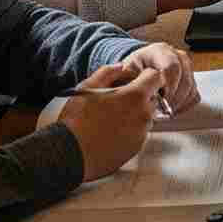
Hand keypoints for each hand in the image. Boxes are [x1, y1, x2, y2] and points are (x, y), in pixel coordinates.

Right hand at [58, 61, 162, 180]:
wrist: (67, 154)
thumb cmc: (75, 121)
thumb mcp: (86, 88)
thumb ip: (107, 72)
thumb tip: (120, 67)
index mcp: (135, 96)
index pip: (155, 77)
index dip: (145, 76)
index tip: (135, 81)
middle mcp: (143, 115)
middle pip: (151, 98)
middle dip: (139, 97)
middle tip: (118, 102)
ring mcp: (141, 134)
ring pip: (145, 117)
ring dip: (135, 115)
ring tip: (111, 119)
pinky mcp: (135, 149)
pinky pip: (139, 135)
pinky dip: (130, 132)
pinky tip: (111, 133)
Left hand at [113, 40, 197, 113]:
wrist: (135, 71)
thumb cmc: (128, 73)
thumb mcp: (124, 73)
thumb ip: (130, 80)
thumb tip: (136, 91)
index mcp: (159, 51)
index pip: (172, 66)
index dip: (169, 85)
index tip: (160, 100)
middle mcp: (175, 56)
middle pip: (185, 77)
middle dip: (175, 97)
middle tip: (164, 109)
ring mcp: (185, 67)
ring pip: (191, 86)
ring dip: (180, 102)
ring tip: (166, 111)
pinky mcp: (189, 79)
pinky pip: (194, 94)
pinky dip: (185, 105)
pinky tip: (172, 109)